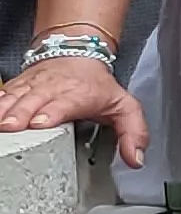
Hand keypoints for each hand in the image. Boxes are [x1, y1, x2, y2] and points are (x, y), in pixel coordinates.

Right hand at [0, 55, 145, 164]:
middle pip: (36, 100)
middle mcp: (55, 88)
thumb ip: (133, 133)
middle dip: (22, 112)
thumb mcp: (125, 106)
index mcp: (81, 95)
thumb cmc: (98, 86)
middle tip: (11, 126)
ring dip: (5, 108)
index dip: (53, 112)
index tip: (40, 123)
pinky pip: (6, 91)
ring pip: (17, 95)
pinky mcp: (20, 84)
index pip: (66, 103)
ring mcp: (35, 85)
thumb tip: (135, 159)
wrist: (77, 54)